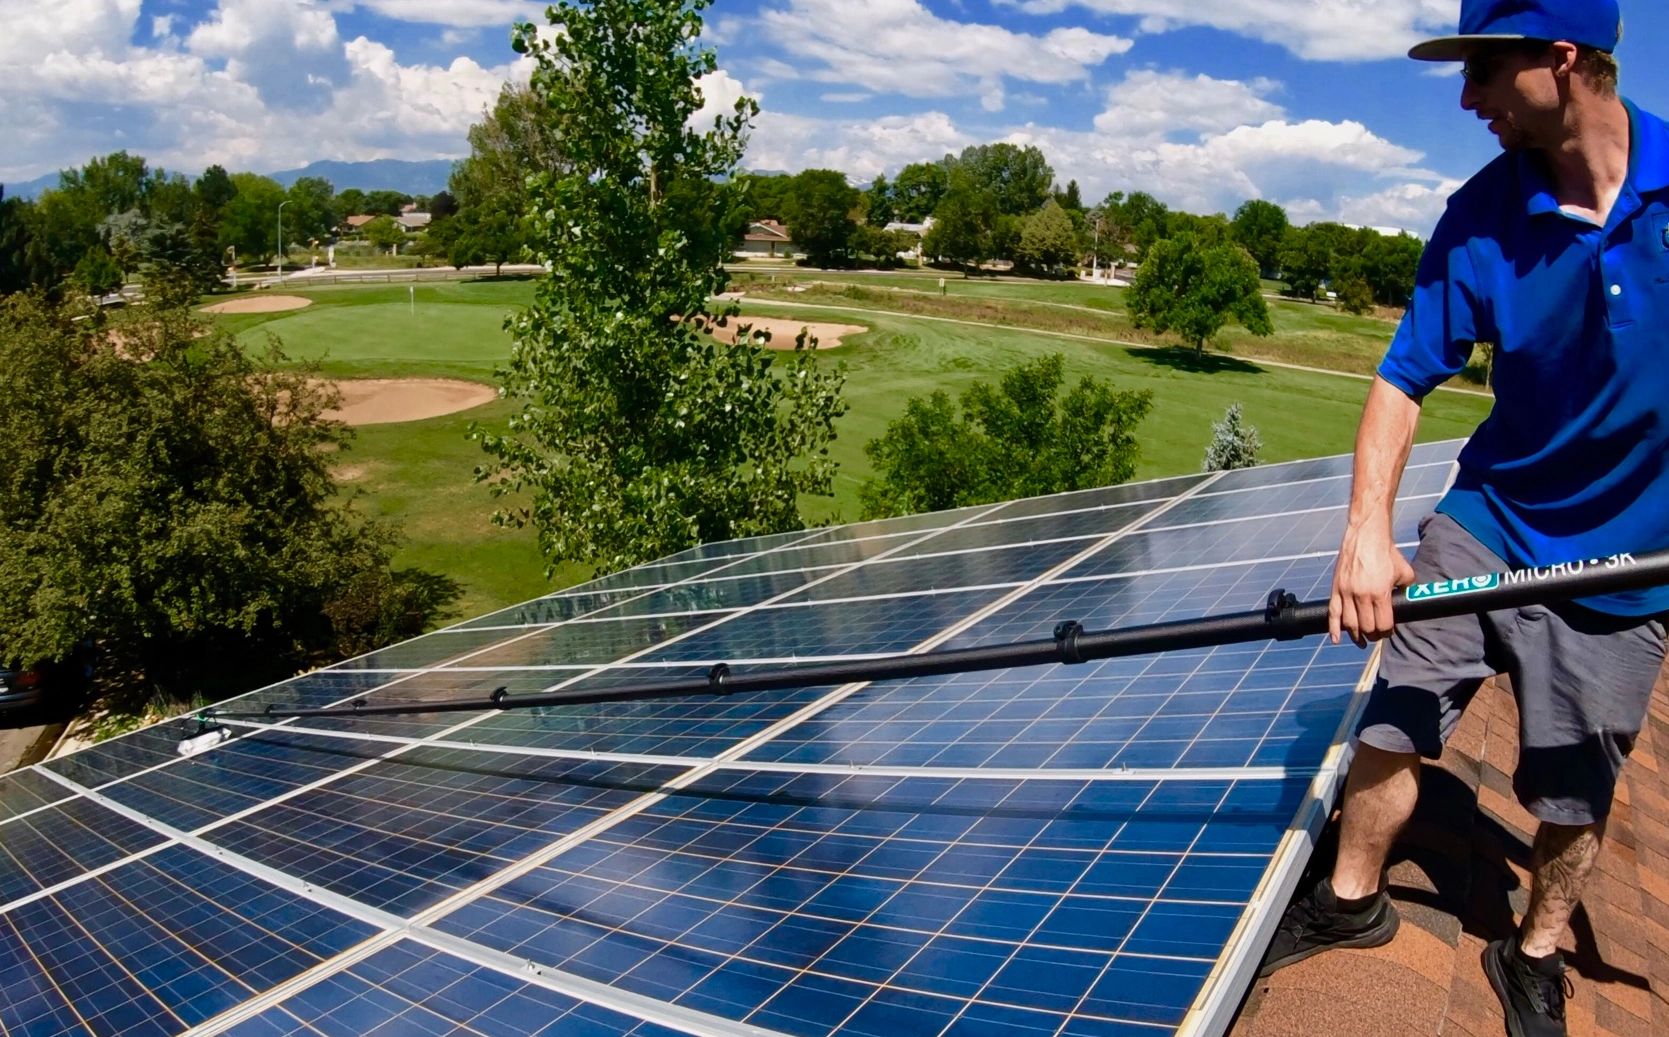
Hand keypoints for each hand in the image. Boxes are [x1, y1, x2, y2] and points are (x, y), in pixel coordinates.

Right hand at [1328, 526, 1415, 646]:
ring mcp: (1346, 592)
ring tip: (1361, 639)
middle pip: (1366, 627)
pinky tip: (1336, 639)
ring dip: (1355, 635)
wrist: (1367, 534)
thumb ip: (1405, 590)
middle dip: (1373, 634)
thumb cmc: (1386, 552)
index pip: (1383, 625)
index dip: (1387, 632)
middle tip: (1376, 634)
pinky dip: (1333, 628)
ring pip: (1349, 624)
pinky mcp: (1336, 588)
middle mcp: (1361, 596)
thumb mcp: (1405, 572)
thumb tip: (1405, 601)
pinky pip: (1333, 613)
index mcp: (1380, 594)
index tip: (1389, 631)